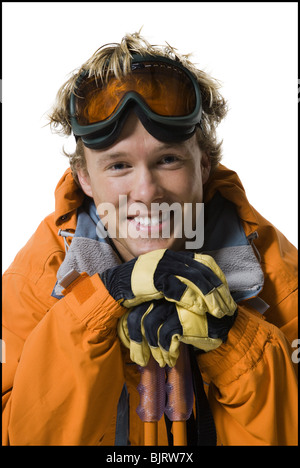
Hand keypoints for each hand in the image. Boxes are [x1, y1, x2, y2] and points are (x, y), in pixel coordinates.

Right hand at [100, 249, 236, 317]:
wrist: (113, 287)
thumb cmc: (139, 288)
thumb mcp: (163, 280)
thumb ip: (179, 281)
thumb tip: (200, 292)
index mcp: (174, 256)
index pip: (204, 261)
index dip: (218, 277)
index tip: (227, 294)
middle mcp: (170, 257)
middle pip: (202, 271)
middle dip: (218, 290)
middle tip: (228, 308)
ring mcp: (161, 266)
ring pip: (193, 278)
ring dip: (209, 296)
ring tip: (218, 311)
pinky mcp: (152, 277)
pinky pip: (176, 287)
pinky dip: (190, 298)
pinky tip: (199, 309)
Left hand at [118, 298, 237, 366]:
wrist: (225, 326)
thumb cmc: (195, 322)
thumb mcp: (173, 315)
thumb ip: (155, 316)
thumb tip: (127, 331)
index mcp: (161, 290)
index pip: (137, 305)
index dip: (130, 327)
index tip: (129, 343)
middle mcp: (166, 292)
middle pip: (138, 314)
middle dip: (136, 341)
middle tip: (139, 359)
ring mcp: (176, 303)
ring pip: (149, 324)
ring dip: (153, 348)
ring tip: (160, 361)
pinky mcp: (185, 316)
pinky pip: (165, 335)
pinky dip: (166, 351)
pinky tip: (171, 360)